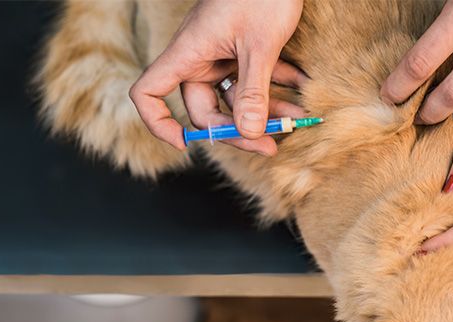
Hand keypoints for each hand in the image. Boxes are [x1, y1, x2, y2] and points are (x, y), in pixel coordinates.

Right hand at [129, 0, 305, 155]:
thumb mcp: (260, 45)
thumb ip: (254, 92)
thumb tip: (248, 133)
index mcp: (188, 53)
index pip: (149, 92)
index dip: (158, 122)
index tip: (184, 144)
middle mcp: (199, 57)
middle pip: (204, 109)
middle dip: (237, 129)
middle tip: (270, 143)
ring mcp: (221, 54)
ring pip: (236, 99)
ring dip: (265, 112)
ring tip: (297, 120)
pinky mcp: (243, 50)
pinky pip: (254, 80)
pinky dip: (277, 88)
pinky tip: (302, 90)